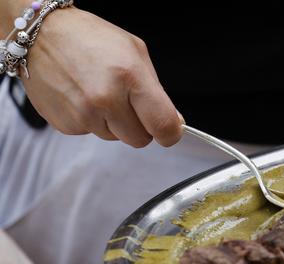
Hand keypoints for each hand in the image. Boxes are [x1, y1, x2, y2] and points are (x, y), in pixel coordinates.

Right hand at [21, 8, 181, 146]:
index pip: (162, 125)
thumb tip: (173, 122)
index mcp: (129, 77)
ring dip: (114, 122)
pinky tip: (82, 97)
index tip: (169, 130)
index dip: (171, 133)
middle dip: (140, 126)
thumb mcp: (135, 52)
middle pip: (140, 139)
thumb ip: (157, 91)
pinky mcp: (65, 124)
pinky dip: (92, 120)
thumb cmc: (90, 38)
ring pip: (115, 138)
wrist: (41, 34)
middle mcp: (105, 99)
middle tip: (128, 103)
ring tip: (100, 93)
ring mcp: (83, 114)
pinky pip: (91, 133)